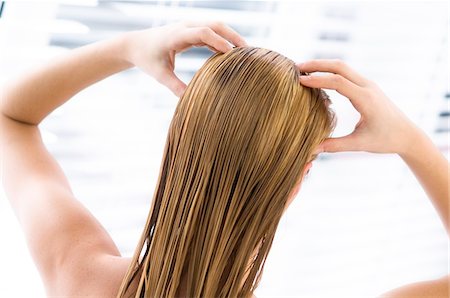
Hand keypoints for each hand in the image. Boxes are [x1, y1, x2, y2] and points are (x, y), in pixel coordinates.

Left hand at [123, 21, 246, 96]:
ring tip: (245, 51)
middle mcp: (185, 27)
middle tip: (248, 50)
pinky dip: (222, 40)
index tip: (232, 54)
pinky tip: (231, 53)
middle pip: (214, 24)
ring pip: (215, 26)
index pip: (203, 33)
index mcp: (176, 35)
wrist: (135, 45)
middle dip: (232, 36)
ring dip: (230, 36)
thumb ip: (175, 86)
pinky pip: (210, 32)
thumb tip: (190, 99)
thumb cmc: (147, 58)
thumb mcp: (160, 75)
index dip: (219, 42)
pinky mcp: (191, 31)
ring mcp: (188, 27)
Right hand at [297, 59, 418, 154]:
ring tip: (303, 70)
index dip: (317, 79)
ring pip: (342, 67)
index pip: (337, 82)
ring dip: (323, 65)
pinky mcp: (367, 86)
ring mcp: (368, 84)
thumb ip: (334, 146)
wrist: (408, 135)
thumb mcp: (359, 144)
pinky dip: (330, 71)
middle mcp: (367, 86)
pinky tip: (318, 77)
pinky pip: (346, 73)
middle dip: (317, 64)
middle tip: (296, 67)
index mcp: (366, 99)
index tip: (299, 81)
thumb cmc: (386, 140)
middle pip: (339, 66)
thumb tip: (311, 149)